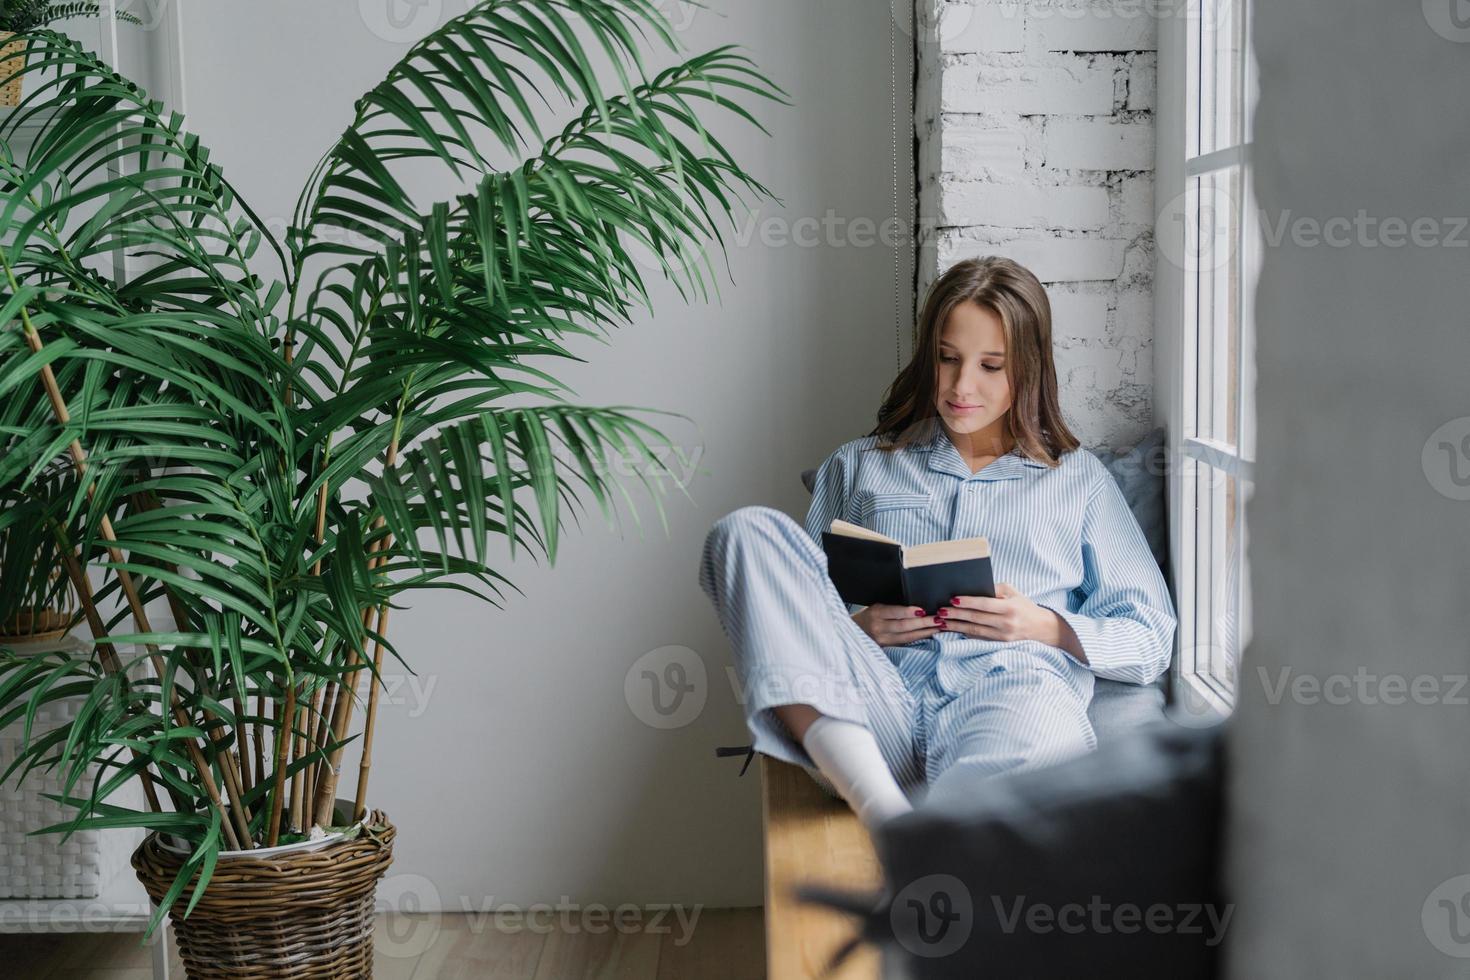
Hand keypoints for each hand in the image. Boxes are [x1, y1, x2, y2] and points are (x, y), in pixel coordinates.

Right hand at [852, 603, 942, 646]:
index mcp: (876, 614)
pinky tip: (929, 635)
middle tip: (939, 619)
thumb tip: (917, 607)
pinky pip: (906, 643)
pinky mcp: (888, 648)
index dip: (909, 612)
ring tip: (939, 627)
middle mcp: (879, 628)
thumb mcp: (877, 607)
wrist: (853, 632)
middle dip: (923, 623)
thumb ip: (893, 608)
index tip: (922, 610)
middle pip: (904, 626)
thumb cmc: (869, 616)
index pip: (894, 612)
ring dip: (925, 632)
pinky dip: (919, 638)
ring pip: (908, 637)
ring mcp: (883, 640)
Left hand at [936, 583, 1065, 645]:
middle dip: (956, 614)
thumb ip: (995, 589)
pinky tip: (952, 629)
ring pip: (974, 630)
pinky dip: (963, 633)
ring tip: (941, 621)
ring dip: (956, 626)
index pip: (985, 604)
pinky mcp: (999, 644)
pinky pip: (978, 637)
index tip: (953, 599)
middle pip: (976, 618)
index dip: (968, 602)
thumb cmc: (1024, 606)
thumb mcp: (1013, 592)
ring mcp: (1002, 636)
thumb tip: (973, 588)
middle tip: (941, 610)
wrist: (1041, 628)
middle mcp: (1006, 623)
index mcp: (1010, 608)